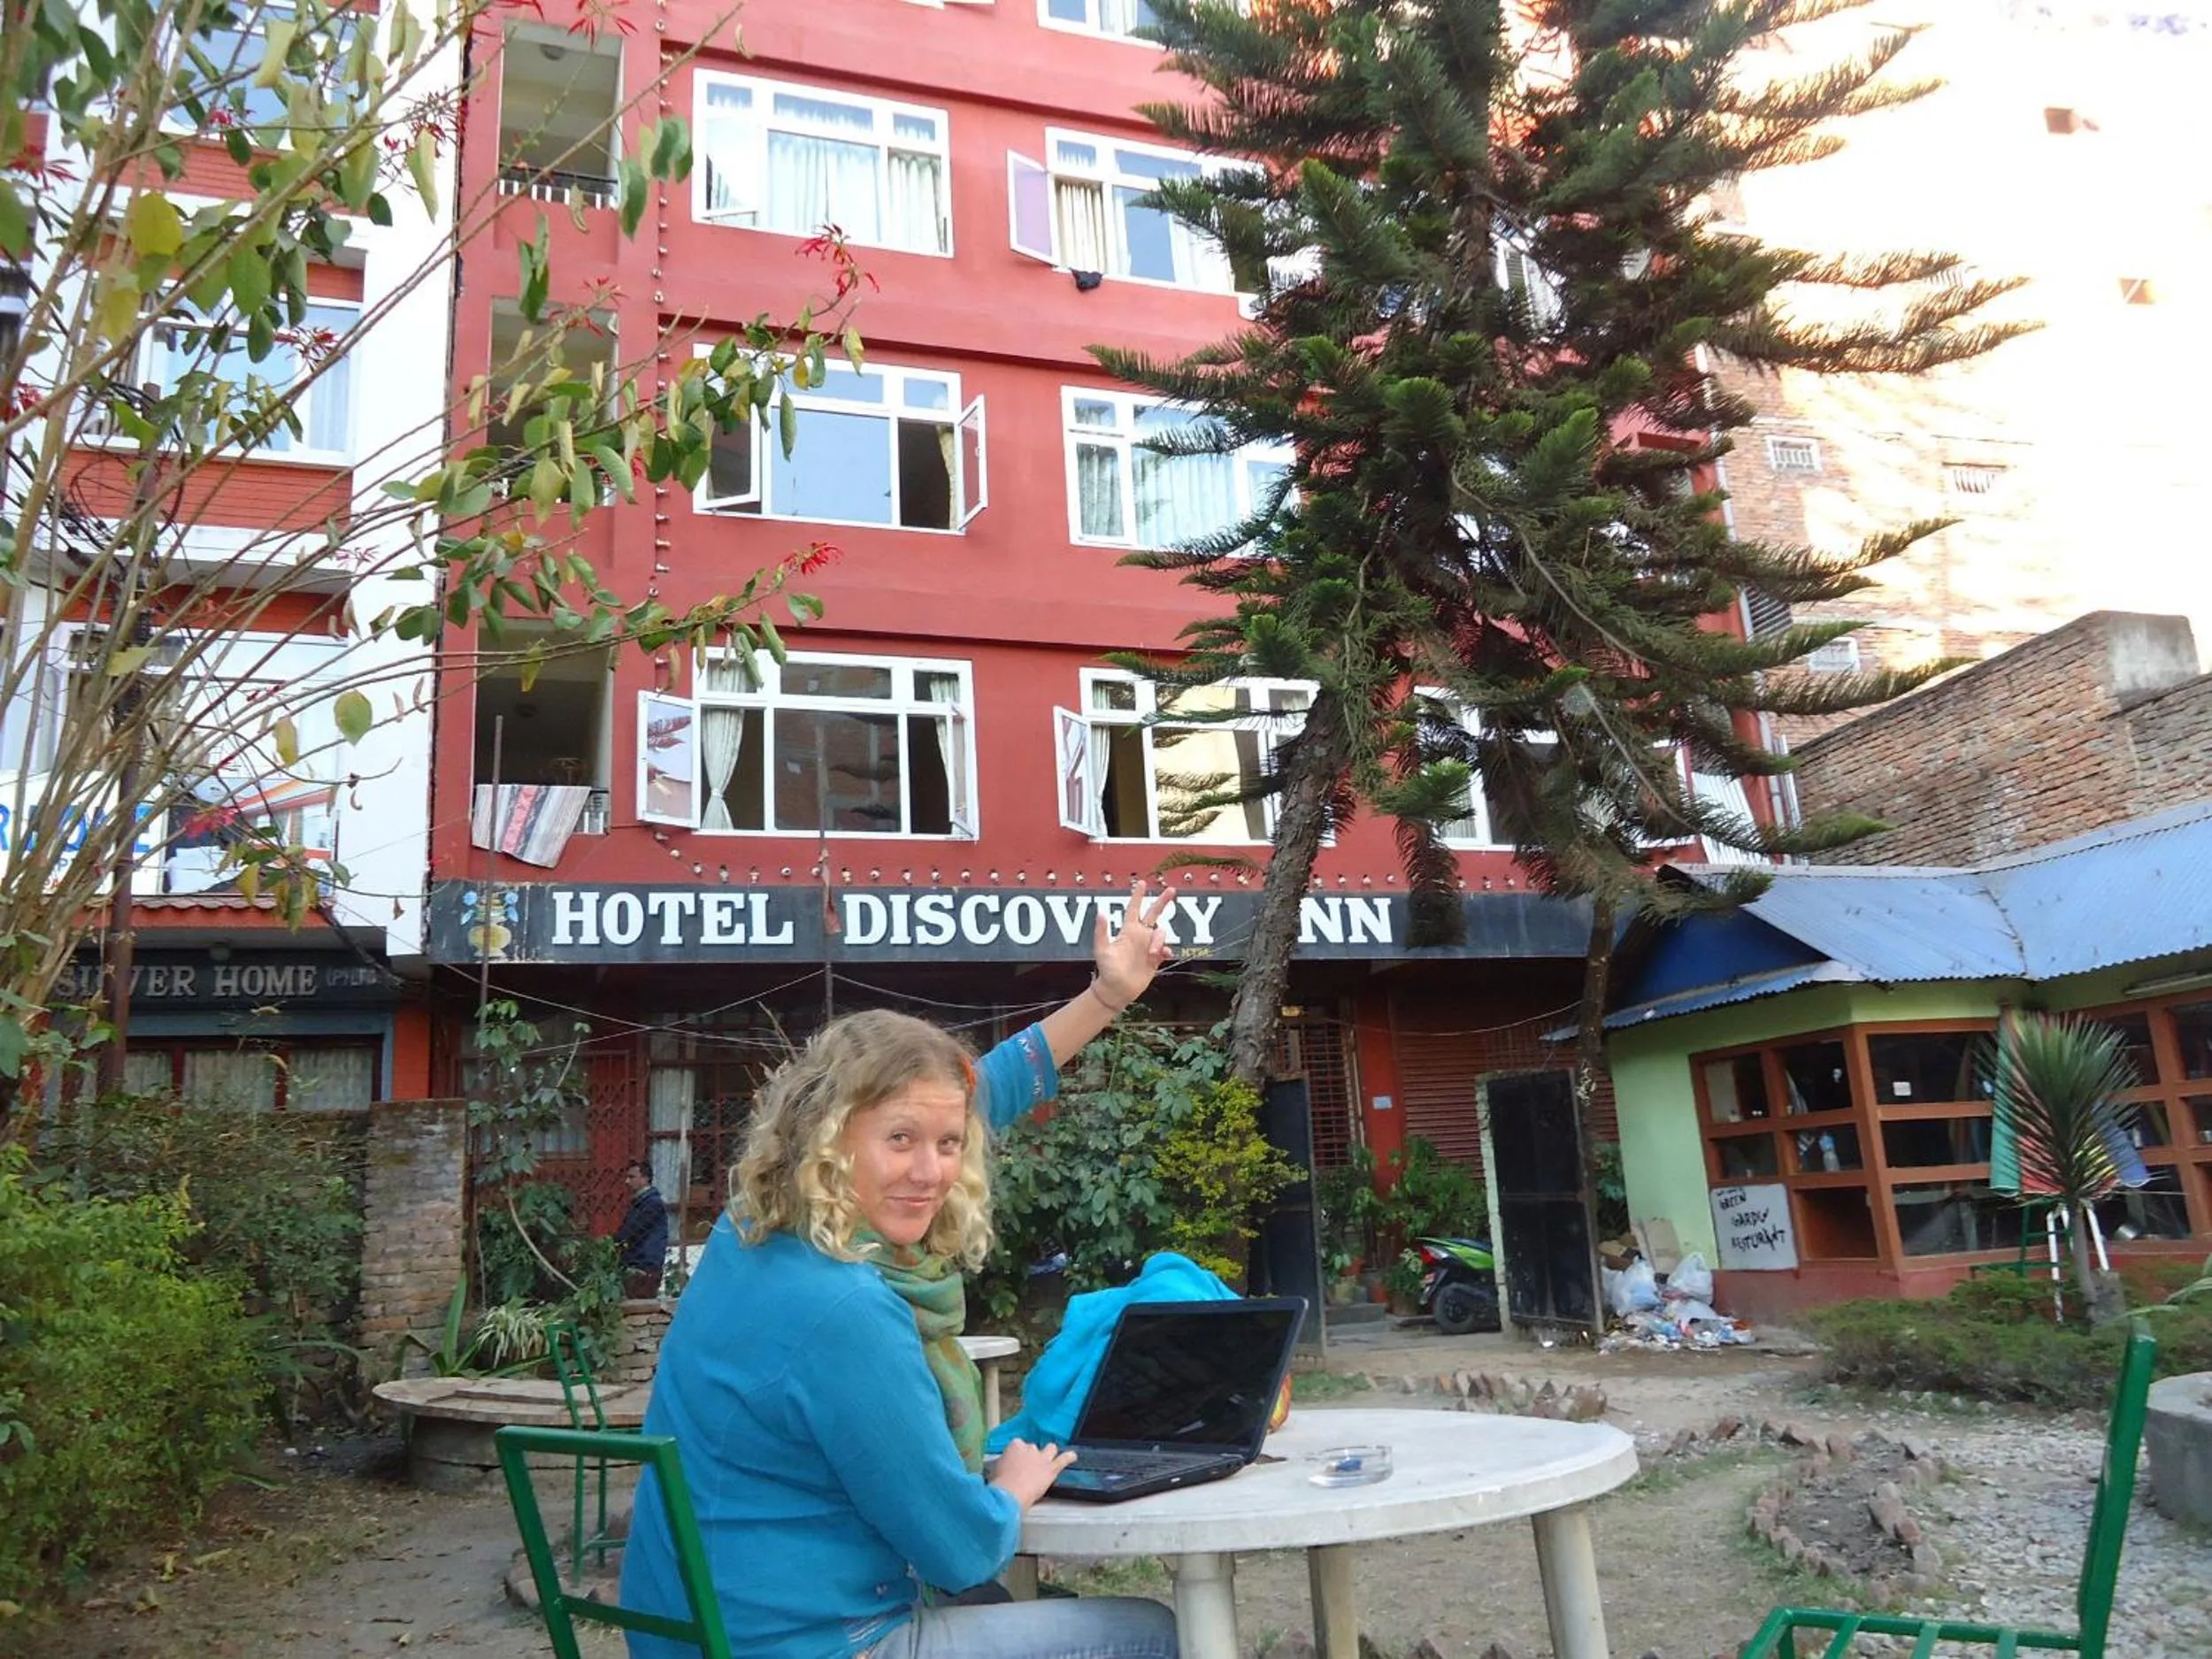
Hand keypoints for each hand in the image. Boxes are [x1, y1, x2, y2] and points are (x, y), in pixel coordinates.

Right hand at [989, 1438, 1078, 1508]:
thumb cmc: (999, 1483)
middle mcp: (1030, 1448)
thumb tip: (1002, 1467)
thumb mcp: (995, 1470)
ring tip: (1049, 1458)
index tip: (1014, 1463)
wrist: (1011, 1493)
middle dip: (1031, 1456)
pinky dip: (1069, 1457)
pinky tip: (1073, 1456)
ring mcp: (1042, 1457)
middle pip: (1032, 1448)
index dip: (1017, 1455)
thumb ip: (1002, 1464)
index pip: (1017, 1445)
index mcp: (1014, 1446)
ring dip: (1049, 1453)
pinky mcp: (1051, 1469)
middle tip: (1027, 1468)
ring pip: (1050, 1448)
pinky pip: (1063, 1460)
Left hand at [1091, 878, 1172, 1010]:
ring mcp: (1148, 946)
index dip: (1137, 895)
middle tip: (1172, 890)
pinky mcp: (1155, 959)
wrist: (1117, 990)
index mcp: (1127, 931)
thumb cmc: (1107, 970)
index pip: (1134, 908)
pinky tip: (1163, 955)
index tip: (1141, 882)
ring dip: (1159, 941)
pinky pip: (1166, 949)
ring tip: (1152, 953)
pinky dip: (1166, 950)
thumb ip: (1101, 931)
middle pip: (1154, 913)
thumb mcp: (1101, 949)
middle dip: (1162, 901)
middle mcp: (1139, 936)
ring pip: (1161, 933)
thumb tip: (1101, 912)